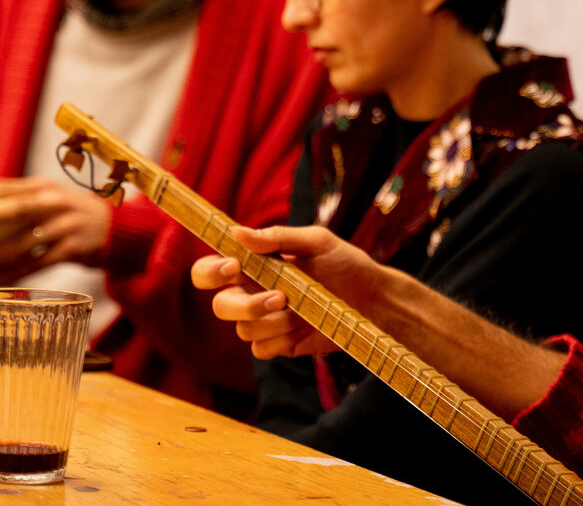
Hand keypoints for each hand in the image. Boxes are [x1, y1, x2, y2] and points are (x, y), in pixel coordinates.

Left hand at [0, 177, 111, 279]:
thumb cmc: (69, 216)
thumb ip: (20, 206)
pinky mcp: (74, 248)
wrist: (117, 230)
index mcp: (44, 187)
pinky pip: (40, 262)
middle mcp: (55, 203)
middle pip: (19, 207)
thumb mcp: (50, 201)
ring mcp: (66, 225)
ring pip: (26, 241)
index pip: (7, 186)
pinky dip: (18, 271)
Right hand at [191, 225, 386, 359]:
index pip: (209, 270)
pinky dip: (280, 339)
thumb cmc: (346, 264)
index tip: (234, 266)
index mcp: (254, 265)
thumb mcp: (317, 242)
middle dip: (245, 305)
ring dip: (274, 322)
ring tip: (304, 311)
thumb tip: (238, 232)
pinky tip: (303, 328)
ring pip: (243, 330)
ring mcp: (264, 321)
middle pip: (220, 306)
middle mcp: (252, 293)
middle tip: (280, 297)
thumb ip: (278, 238)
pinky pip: (261, 349)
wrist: (373, 300)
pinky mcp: (279, 343)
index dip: (211, 271)